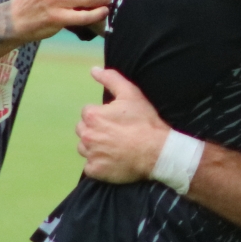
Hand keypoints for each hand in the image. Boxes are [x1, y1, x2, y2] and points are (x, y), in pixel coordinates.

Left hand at [78, 67, 171, 182]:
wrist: (157, 152)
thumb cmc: (144, 122)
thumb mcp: (131, 94)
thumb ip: (110, 78)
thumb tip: (93, 70)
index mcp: (92, 116)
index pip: (88, 113)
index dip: (102, 115)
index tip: (116, 121)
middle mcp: (87, 135)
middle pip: (83, 130)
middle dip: (95, 130)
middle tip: (114, 134)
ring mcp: (90, 154)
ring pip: (84, 148)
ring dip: (94, 147)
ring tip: (113, 147)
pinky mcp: (95, 171)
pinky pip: (90, 167)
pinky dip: (98, 165)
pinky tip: (112, 161)